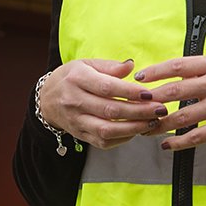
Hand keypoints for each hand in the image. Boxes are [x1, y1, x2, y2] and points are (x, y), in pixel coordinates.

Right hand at [39, 58, 167, 150]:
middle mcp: (75, 101)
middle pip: (110, 110)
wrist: (46, 100)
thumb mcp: (86, 64)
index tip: (150, 94)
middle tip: (160, 110)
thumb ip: (110, 66)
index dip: (130, 92)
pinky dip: (123, 138)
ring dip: (133, 128)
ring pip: (107, 129)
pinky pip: (103, 141)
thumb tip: (131, 66)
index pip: (107, 87)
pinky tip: (137, 130)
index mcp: (77, 79)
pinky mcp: (80, 135)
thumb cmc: (72, 78)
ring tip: (152, 122)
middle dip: (139, 111)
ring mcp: (77, 121)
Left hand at [133, 54, 205, 151]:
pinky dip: (178, 141)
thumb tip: (180, 74)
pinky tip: (167, 144)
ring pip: (180, 116)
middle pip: (173, 91)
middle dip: (150, 100)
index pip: (178, 66)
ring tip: (144, 128)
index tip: (140, 78)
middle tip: (135, 106)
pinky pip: (196, 136)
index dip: (155, 72)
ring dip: (159, 124)